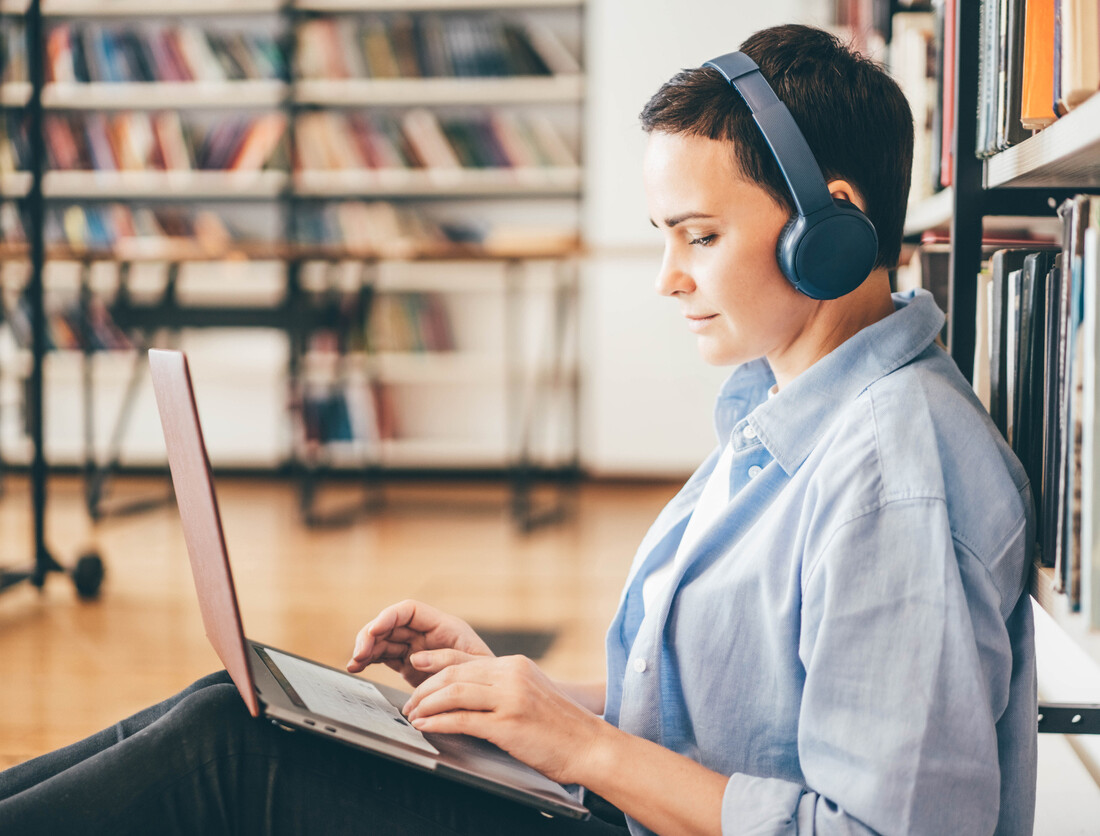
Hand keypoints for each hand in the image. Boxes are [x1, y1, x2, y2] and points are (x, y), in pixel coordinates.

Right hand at [346, 599, 493, 686]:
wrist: (490, 699)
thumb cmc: (490, 678)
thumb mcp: (476, 667)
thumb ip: (449, 660)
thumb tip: (416, 659)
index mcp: (445, 626)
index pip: (410, 611)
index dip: (388, 617)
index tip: (374, 630)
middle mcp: (428, 633)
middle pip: (392, 624)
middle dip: (371, 635)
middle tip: (359, 653)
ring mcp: (417, 648)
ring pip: (384, 639)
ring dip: (366, 648)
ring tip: (355, 662)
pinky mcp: (409, 665)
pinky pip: (384, 655)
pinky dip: (369, 659)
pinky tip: (358, 665)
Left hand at [403, 654, 609, 785]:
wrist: (590, 746)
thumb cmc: (561, 727)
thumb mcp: (532, 693)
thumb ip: (503, 687)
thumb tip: (469, 690)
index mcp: (515, 665)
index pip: (465, 657)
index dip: (435, 660)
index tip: (415, 664)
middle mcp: (511, 674)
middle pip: (454, 673)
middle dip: (424, 688)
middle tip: (410, 702)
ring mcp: (510, 698)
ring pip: (454, 692)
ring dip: (426, 705)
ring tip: (413, 715)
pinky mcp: (507, 724)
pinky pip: (462, 719)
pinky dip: (438, 722)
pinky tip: (427, 727)